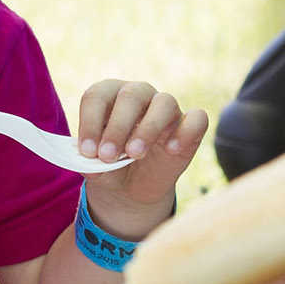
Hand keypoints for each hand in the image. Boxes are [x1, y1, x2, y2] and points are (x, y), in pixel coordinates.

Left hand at [73, 79, 208, 228]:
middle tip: (108, 156)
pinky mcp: (189, 126)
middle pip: (130, 96)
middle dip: (117, 127)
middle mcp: (138, 94)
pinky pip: (197, 118)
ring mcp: (166, 108)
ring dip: (148, 128)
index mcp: (109, 96)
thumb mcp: (94, 166)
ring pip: (164, 102)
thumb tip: (91, 156)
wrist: (130, 188)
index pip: (98, 95)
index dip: (90, 122)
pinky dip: (185, 132)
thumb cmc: (108, 167)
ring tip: (134, 154)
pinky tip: (171, 150)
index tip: (87, 151)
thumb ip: (89, 159)